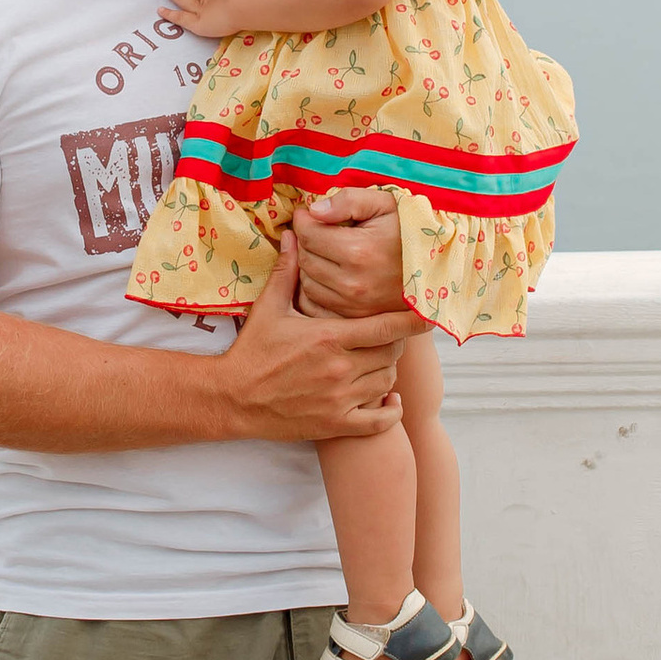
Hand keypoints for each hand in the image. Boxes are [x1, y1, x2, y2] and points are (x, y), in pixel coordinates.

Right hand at [214, 236, 414, 441]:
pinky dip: (390, 411)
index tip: (428, 314)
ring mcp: (340, 399)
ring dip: (388, 370)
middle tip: (386, 335)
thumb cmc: (252, 351)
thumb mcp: (269, 307)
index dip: (412, 321)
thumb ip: (288, 271)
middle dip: (394, 342)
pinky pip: (379, 422)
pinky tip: (388, 399)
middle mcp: (340, 368)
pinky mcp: (336, 425)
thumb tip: (294, 234)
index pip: (386, 326)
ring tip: (376, 361)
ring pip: (387, 382)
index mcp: (329, 337)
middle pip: (391, 353)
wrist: (232, 398)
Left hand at [291, 184, 406, 322]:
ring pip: (308, 283)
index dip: (302, 219)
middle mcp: (353, 283)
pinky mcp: (357, 317)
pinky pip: (319, 302)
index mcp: (358, 251)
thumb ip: (348, 201)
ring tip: (323, 249)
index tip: (307, 212)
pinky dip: (317, 285)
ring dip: (309, 264)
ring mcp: (355, 305)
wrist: (439, 267)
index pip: (308, 233)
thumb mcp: (385, 204)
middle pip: (305, 259)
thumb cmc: (410, 230)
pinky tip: (328, 270)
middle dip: (304, 240)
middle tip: (315, 229)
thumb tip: (315, 211)